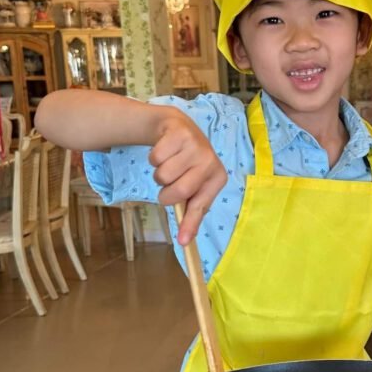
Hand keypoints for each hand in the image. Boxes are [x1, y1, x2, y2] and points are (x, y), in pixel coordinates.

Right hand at [148, 109, 226, 242]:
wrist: (178, 129)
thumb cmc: (188, 165)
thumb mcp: (194, 187)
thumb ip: (191, 213)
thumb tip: (184, 242)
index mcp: (217, 178)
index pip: (200, 205)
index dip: (190, 223)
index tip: (182, 242)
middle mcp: (210, 161)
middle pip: (178, 192)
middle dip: (166, 194)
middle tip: (169, 185)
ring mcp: (196, 145)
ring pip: (163, 175)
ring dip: (159, 173)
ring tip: (169, 164)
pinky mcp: (180, 133)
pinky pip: (155, 157)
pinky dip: (154, 158)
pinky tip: (165, 150)